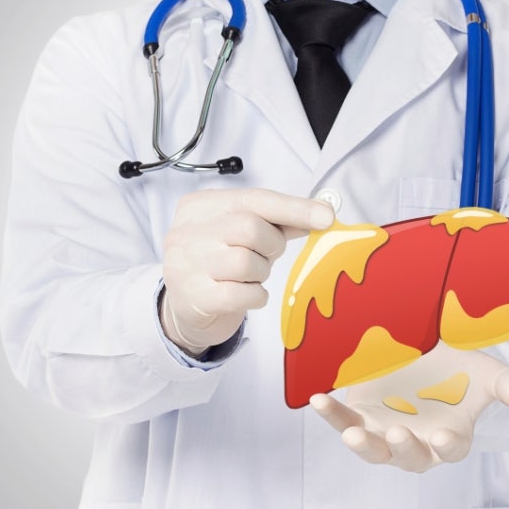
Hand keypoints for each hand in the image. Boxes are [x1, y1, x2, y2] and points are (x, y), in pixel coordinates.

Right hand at [161, 188, 333, 353]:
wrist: (182, 309)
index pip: (254, 199)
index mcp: (199, 206)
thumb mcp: (239, 235)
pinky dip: (256, 295)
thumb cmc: (217, 264)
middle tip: (267, 256)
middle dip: (271, 244)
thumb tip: (319, 215)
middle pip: (250, 227)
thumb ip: (274, 222)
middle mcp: (187, 232)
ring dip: (261, 272)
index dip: (294, 207)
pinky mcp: (194, 297)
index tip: (326, 216)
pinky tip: (248, 293)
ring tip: (250, 276)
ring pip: (246, 261)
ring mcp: (186, 265)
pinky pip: (243, 293)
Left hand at [311, 346, 508, 471]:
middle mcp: (416, 442)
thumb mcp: (484, 370)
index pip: (451, 450)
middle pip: (409, 458)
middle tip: (395, 434)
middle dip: (402, 448)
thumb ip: (504, 382)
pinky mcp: (359, 419)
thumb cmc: (458, 369)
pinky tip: (319, 401)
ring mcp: (384, 433)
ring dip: (360, 444)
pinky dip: (330, 415)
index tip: (441, 437)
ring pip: (371, 450)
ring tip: (350, 434)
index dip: (446, 447)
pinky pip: (343, 422)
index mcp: (450, 435)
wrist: (425, 352)